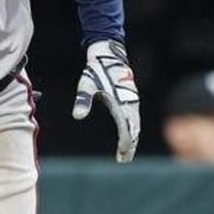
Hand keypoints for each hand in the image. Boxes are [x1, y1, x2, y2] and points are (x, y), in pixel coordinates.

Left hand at [73, 39, 140, 162]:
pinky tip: (129, 135)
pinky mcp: (131, 98)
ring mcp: (132, 100)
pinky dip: (133, 129)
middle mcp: (129, 103)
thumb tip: (77, 116)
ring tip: (126, 152)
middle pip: (133, 129)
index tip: (121, 155)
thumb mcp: (86, 85)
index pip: (125, 128)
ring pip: (135, 124)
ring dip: (132, 138)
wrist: (108, 54)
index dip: (125, 143)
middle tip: (124, 159)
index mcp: (120, 103)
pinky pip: (134, 117)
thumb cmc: (96, 70)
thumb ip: (83, 101)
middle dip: (129, 145)